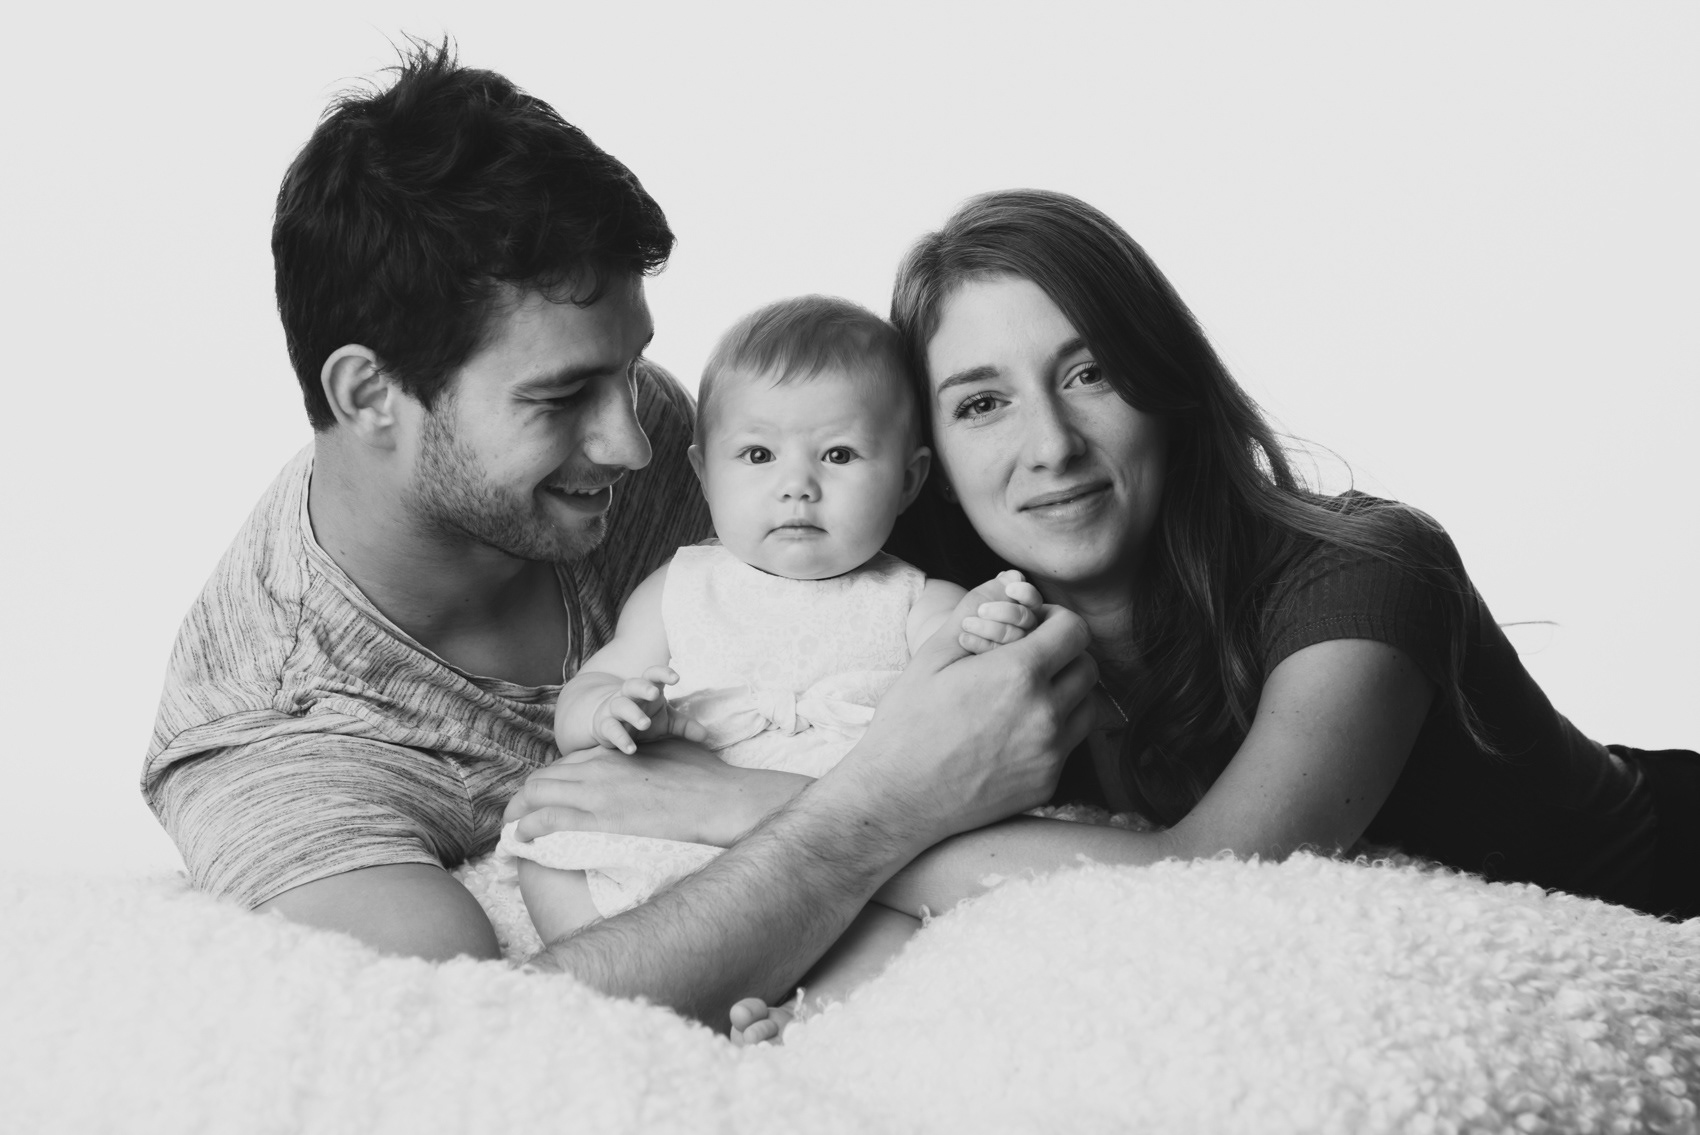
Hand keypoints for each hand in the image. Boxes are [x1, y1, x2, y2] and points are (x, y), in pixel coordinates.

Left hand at [504, 738, 810, 845]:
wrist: (719, 800)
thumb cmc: (704, 778)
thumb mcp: (671, 754)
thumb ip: (648, 756)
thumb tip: (647, 763)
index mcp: (614, 754)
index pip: (564, 767)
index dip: (548, 787)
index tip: (542, 803)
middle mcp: (597, 768)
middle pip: (542, 780)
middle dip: (523, 802)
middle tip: (516, 822)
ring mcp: (596, 792)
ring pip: (536, 796)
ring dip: (517, 816)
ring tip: (511, 835)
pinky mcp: (600, 818)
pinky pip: (548, 821)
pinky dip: (528, 831)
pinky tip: (522, 843)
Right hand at [590, 666, 707, 754]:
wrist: (606, 721)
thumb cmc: (642, 716)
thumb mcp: (665, 720)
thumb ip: (684, 726)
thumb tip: (706, 735)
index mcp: (646, 689)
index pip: (652, 674)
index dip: (663, 673)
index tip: (676, 678)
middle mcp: (629, 695)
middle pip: (633, 684)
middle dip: (643, 687)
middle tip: (654, 693)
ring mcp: (614, 709)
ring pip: (620, 705)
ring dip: (632, 714)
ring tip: (646, 724)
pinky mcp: (604, 725)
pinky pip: (610, 729)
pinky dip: (620, 739)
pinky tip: (631, 749)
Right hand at [815, 578, 1096, 854]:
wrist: (897, 798)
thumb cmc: (907, 724)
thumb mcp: (932, 656)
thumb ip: (975, 610)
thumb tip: (1006, 582)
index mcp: (1018, 675)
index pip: (1074, 630)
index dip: (1057, 620)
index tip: (1034, 626)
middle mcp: (1045, 714)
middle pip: (1087, 667)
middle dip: (1064, 654)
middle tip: (1030, 657)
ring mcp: (1051, 753)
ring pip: (1087, 707)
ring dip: (1067, 692)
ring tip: (1026, 694)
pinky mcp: (1048, 782)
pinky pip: (1070, 744)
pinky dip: (1055, 730)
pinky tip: (1016, 730)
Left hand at [959, 569, 1043, 653]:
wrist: (954, 636)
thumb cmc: (972, 611)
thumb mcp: (983, 595)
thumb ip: (1000, 586)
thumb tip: (1016, 576)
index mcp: (1027, 608)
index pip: (1033, 600)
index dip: (1025, 593)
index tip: (1010, 589)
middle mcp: (1029, 628)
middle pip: (1025, 618)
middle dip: (1003, 611)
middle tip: (980, 609)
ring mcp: (1020, 647)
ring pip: (1014, 637)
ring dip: (988, 628)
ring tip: (966, 623)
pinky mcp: (1008, 664)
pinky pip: (1000, 654)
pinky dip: (980, 643)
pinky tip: (965, 638)